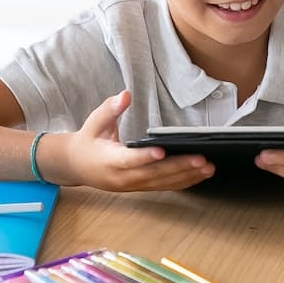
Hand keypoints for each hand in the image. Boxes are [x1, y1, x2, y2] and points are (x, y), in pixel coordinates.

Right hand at [61, 91, 213, 190]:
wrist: (76, 166)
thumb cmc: (88, 141)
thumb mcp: (94, 122)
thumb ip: (110, 109)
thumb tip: (125, 95)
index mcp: (109, 160)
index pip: (129, 160)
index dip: (145, 157)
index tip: (161, 151)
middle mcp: (122, 177)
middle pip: (153, 175)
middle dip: (178, 167)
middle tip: (201, 159)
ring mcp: (132, 186)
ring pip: (162, 183)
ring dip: (186, 176)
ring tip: (208, 168)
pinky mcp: (140, 187)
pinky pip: (163, 186)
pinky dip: (183, 182)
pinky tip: (199, 176)